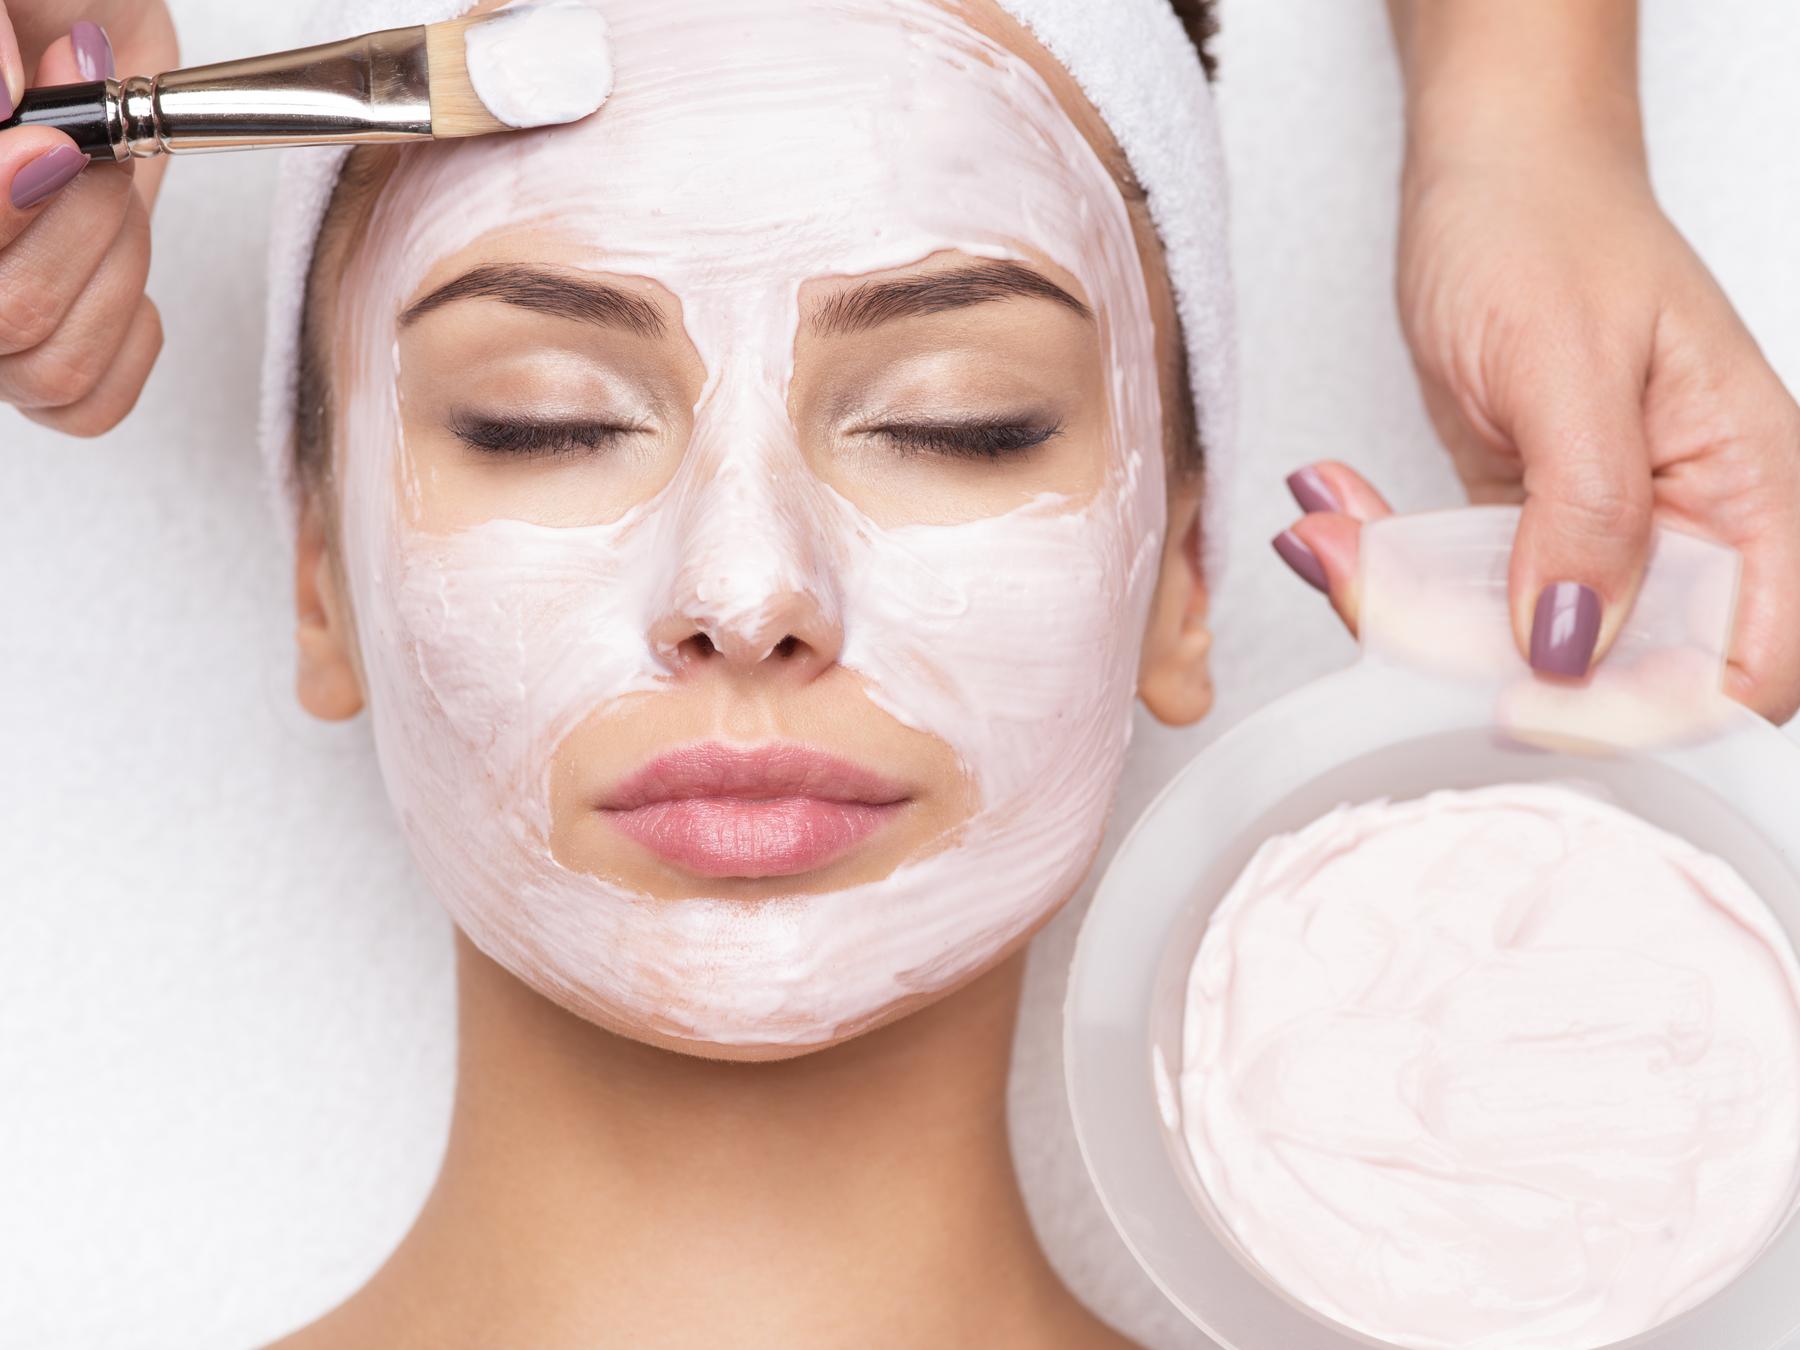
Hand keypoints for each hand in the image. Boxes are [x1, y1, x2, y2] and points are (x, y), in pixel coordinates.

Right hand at [0, 0, 176, 433]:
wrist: (78, 17)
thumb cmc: (35, 5)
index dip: (3, 209)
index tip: (57, 140)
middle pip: (6, 321)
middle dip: (77, 224)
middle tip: (91, 142)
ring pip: (46, 366)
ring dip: (113, 265)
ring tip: (107, 182)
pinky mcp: (43, 350)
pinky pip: (84, 404)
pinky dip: (129, 332)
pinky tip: (122, 262)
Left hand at [1385, 147, 1799, 725]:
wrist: (1490, 174)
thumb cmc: (1548, 228)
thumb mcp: (1565, 362)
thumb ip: (1586, 511)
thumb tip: (1574, 647)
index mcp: (1749, 488)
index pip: (1745, 665)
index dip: (1645, 708)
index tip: (1519, 696)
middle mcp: (1687, 527)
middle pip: (1611, 672)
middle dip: (1474, 654)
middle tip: (1368, 584)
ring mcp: (1601, 535)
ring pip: (1510, 643)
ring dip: (1404, 607)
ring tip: (1328, 532)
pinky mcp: (1523, 532)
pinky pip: (1457, 594)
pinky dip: (1387, 569)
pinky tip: (1332, 512)